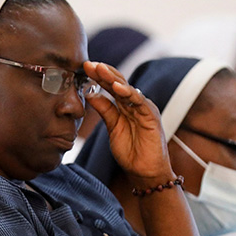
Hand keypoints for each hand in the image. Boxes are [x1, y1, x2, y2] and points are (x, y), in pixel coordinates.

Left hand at [83, 61, 172, 184]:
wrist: (145, 172)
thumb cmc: (131, 151)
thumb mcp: (112, 127)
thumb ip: (104, 109)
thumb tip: (89, 93)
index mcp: (125, 105)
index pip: (110, 86)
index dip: (98, 76)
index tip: (83, 68)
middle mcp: (135, 104)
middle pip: (118, 83)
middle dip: (103, 72)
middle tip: (88, 63)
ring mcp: (144, 108)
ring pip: (127, 88)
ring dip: (113, 78)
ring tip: (100, 69)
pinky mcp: (151, 116)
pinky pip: (139, 101)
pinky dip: (129, 93)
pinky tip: (117, 87)